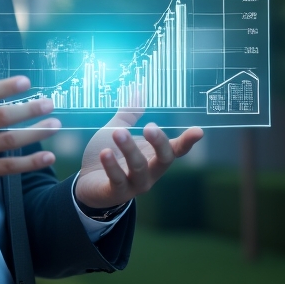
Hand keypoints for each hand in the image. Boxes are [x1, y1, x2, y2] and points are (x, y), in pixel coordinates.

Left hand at [73, 106, 202, 210]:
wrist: (86, 184)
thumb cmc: (108, 155)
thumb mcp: (117, 131)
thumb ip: (129, 115)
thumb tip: (137, 91)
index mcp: (153, 156)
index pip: (176, 149)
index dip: (187, 141)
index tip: (198, 131)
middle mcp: (150, 172)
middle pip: (164, 159)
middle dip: (159, 143)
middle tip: (149, 127)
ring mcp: (134, 184)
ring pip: (139, 168)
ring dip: (129, 149)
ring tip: (118, 132)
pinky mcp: (116, 192)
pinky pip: (117, 180)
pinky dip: (112, 166)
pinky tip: (105, 153)